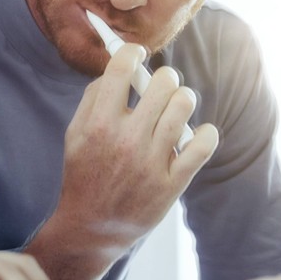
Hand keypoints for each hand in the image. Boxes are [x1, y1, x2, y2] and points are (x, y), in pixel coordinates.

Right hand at [28, 43, 218, 279]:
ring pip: (183, 106)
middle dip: (162, 78)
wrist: (92, 226)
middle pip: (162, 82)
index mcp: (98, 125)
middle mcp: (125, 140)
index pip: (121, 69)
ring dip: (182, 100)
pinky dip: (205, 133)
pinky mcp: (172, 182)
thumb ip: (93, 99)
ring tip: (175, 108)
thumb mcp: (74, 134)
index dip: (131, 53)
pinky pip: (204, 144)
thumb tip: (119, 68)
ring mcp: (151, 161)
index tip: (136, 55)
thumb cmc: (83, 175)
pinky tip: (195, 134)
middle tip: (159, 86)